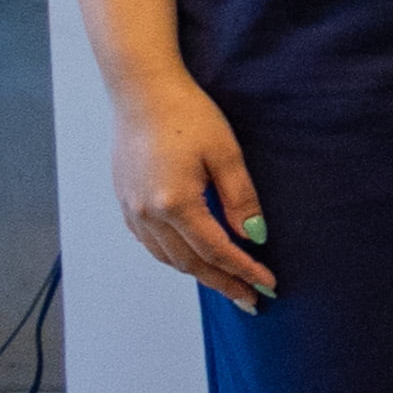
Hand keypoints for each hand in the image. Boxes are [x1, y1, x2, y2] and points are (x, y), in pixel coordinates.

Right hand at [113, 72, 278, 303]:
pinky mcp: (125, 201)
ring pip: (167, 257)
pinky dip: (174, 256)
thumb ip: (240, 199)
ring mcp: (132, 210)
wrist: (142, 92)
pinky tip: (192, 257)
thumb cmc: (188, 115)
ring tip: (227, 284)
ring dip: (198, 274)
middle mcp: (149, 214)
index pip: (217, 251)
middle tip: (250, 300)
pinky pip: (150, 243)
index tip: (267, 287)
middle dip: (223, 283)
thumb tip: (255, 237)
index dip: (243, 271)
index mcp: (176, 203)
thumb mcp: (226, 153)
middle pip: (190, 263)